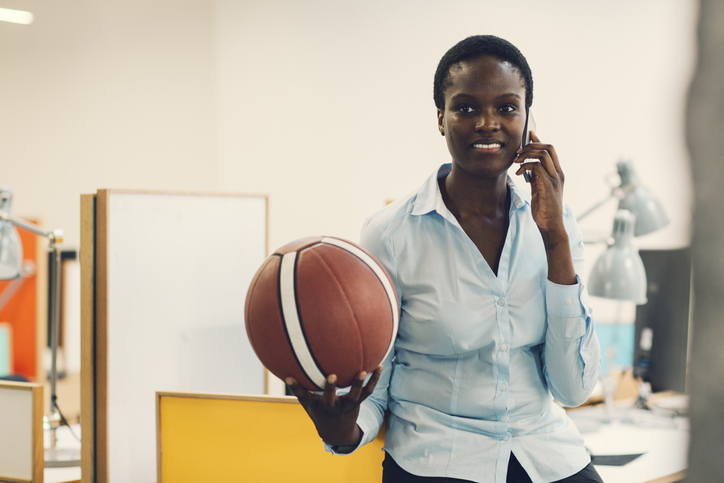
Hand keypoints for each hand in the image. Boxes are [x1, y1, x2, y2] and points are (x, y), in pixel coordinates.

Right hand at [286, 366, 382, 445]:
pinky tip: (380, 367)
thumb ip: (300, 389)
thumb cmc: (319, 412)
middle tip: (331, 375)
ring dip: (358, 384)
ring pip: (353, 396)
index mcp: (317, 406)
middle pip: (330, 399)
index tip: (289, 378)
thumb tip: (286, 370)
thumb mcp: (309, 404)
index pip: (304, 397)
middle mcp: (331, 407)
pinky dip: (374, 380)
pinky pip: (368, 392)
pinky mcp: (358, 403)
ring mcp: (346, 406)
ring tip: (363, 372)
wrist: (337, 433)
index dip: (296, 388)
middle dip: (330, 388)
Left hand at [514, 131, 575, 284]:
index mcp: (557, 173)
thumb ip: (535, 176)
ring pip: (543, 155)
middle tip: (517, 153)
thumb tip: (527, 165)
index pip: (550, 150)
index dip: (539, 140)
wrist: (550, 225)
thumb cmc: (544, 209)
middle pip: (548, 147)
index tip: (529, 134)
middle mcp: (558, 174)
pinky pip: (538, 168)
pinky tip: (519, 172)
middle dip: (531, 145)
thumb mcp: (538, 188)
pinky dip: (526, 166)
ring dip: (527, 155)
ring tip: (516, 162)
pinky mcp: (549, 186)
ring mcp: (555, 179)